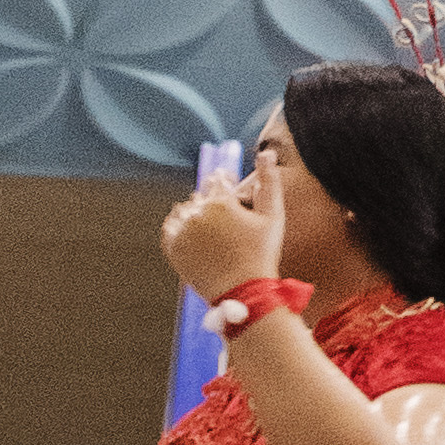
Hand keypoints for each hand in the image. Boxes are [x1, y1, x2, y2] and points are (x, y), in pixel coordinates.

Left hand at [162, 140, 289, 310]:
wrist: (244, 292)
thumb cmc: (262, 254)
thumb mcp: (273, 216)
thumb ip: (270, 180)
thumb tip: (265, 152)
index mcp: (220, 202)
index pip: (218, 180)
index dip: (227, 189)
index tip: (235, 203)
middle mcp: (197, 213)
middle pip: (201, 197)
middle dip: (213, 205)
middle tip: (228, 227)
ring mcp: (183, 232)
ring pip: (185, 211)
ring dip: (196, 216)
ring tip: (213, 235)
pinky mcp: (173, 249)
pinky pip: (170, 229)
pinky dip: (180, 229)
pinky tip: (195, 238)